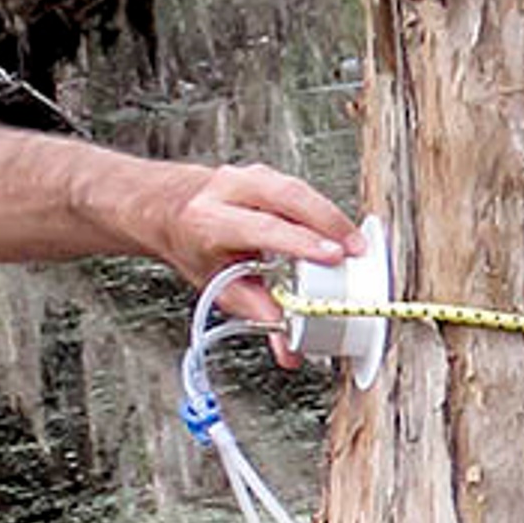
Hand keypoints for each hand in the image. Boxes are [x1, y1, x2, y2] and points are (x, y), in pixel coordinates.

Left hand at [144, 162, 362, 363]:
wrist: (167, 207)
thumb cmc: (193, 244)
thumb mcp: (214, 283)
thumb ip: (256, 312)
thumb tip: (291, 349)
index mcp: (209, 220)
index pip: (262, 228)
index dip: (301, 242)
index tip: (333, 257)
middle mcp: (228, 190)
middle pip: (288, 197)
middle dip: (328, 223)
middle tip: (355, 253)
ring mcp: (247, 175)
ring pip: (297, 189)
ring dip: (330, 217)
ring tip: (354, 245)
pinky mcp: (265, 173)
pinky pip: (299, 189)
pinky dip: (321, 211)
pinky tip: (337, 231)